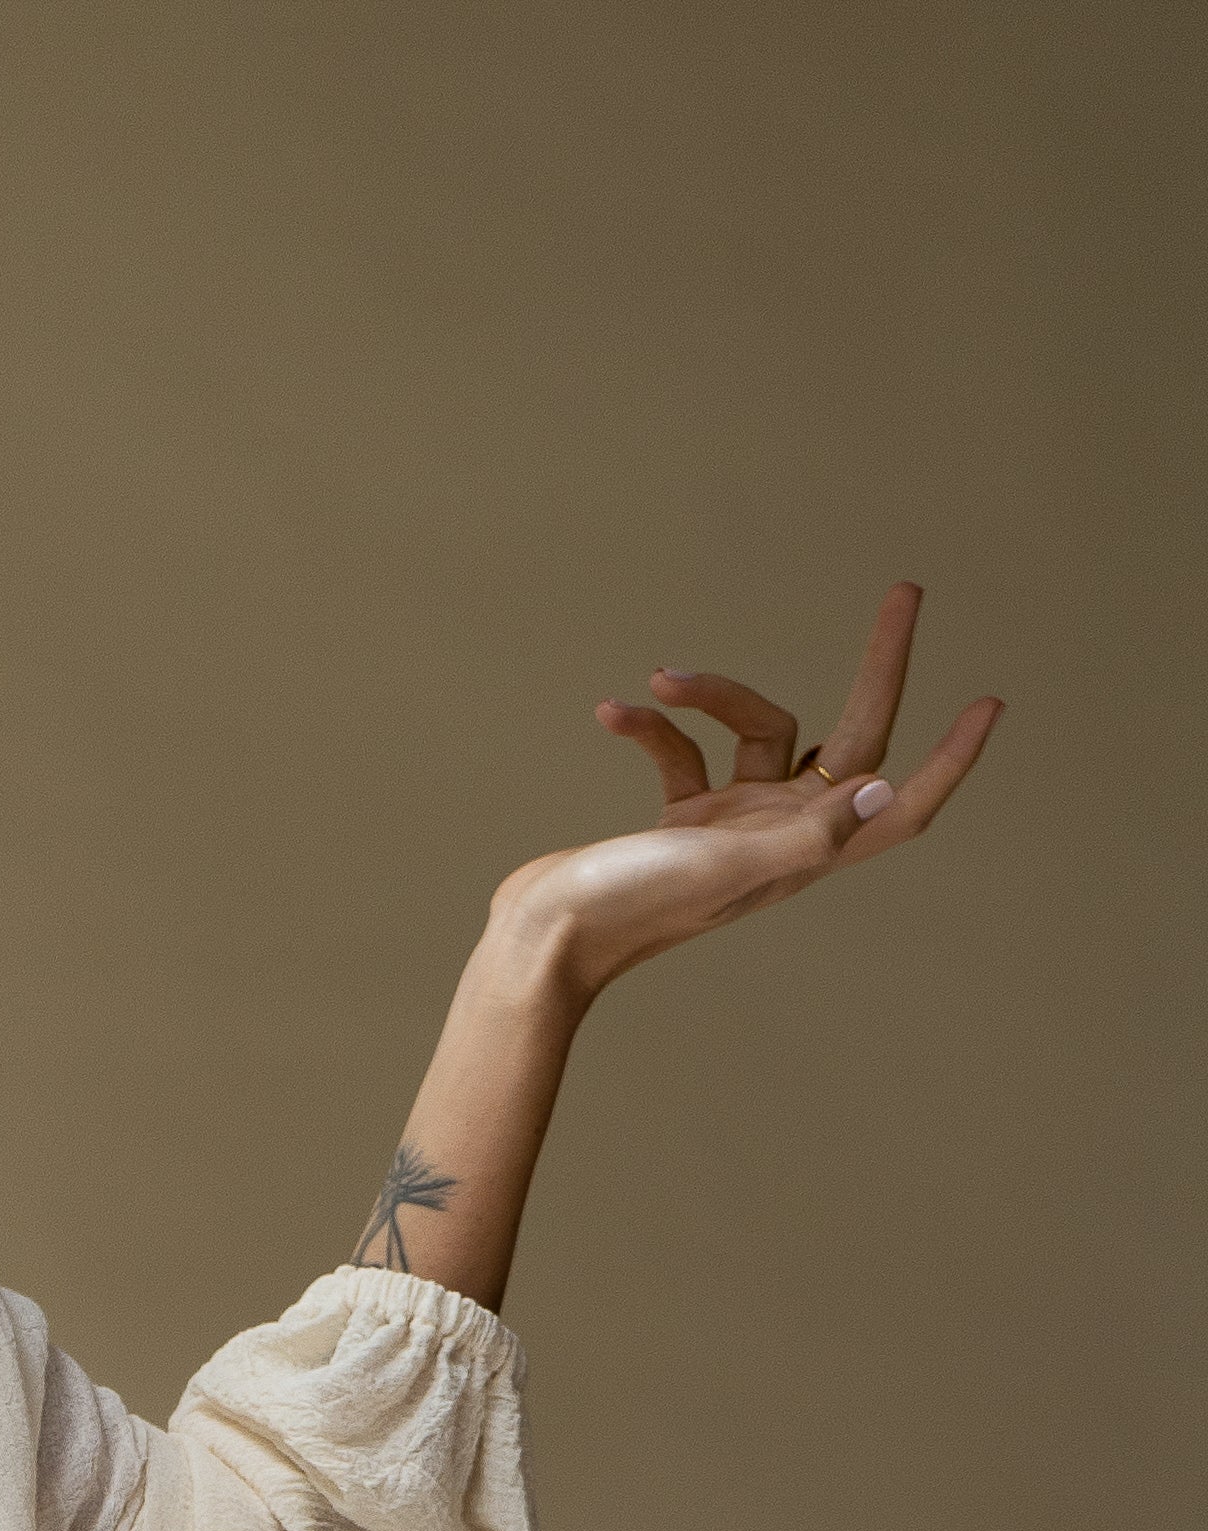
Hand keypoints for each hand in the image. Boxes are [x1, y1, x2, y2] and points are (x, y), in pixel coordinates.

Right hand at [492, 584, 1000, 1007]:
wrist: (542, 939)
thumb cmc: (631, 909)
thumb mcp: (723, 868)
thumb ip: (806, 834)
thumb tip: (880, 787)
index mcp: (803, 854)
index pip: (896, 805)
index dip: (948, 760)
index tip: (988, 703)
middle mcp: (778, 835)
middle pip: (851, 738)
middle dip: (879, 666)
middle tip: (907, 591)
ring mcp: (730, 825)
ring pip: (754, 729)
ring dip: (711, 694)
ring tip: (659, 680)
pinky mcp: (680, 818)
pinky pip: (683, 749)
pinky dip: (653, 725)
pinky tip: (614, 713)